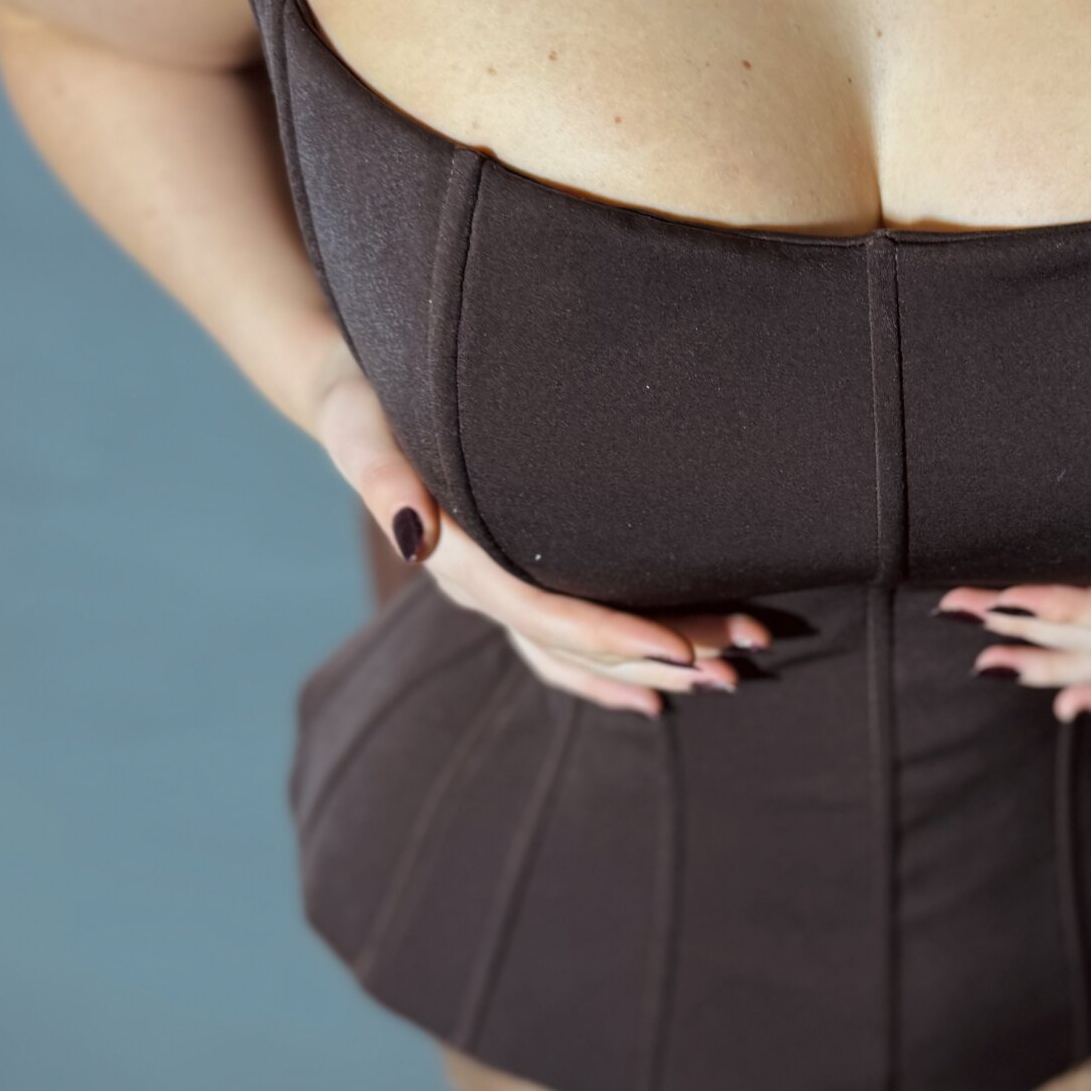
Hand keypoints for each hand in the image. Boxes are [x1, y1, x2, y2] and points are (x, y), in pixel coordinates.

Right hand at [309, 348, 768, 717]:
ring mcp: (495, 592)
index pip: (545, 614)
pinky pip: (563, 647)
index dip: (614, 636)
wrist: (352, 400)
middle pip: (578, 644)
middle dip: (659, 656)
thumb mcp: (362, 429)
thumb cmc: (365, 403)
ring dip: (652, 667)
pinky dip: (611, 672)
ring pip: (580, 652)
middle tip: (738, 663)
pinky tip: (661, 690)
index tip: (682, 649)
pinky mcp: (510, 580)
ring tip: (729, 674)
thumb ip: (383, 479)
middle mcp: (478, 589)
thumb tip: (412, 538)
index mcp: (456, 561)